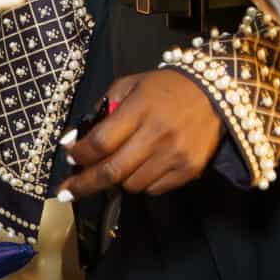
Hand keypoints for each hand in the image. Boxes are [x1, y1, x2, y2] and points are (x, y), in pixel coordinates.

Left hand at [57, 68, 223, 198]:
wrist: (214, 93)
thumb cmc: (164, 88)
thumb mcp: (130, 85)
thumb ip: (103, 109)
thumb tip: (75, 140)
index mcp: (140, 110)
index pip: (101, 142)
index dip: (80, 154)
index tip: (70, 157)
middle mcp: (157, 135)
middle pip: (112, 171)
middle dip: (83, 185)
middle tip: (65, 193)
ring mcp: (175, 156)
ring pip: (131, 185)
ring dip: (117, 180)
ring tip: (118, 166)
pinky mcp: (189, 170)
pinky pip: (153, 189)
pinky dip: (141, 183)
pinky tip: (143, 167)